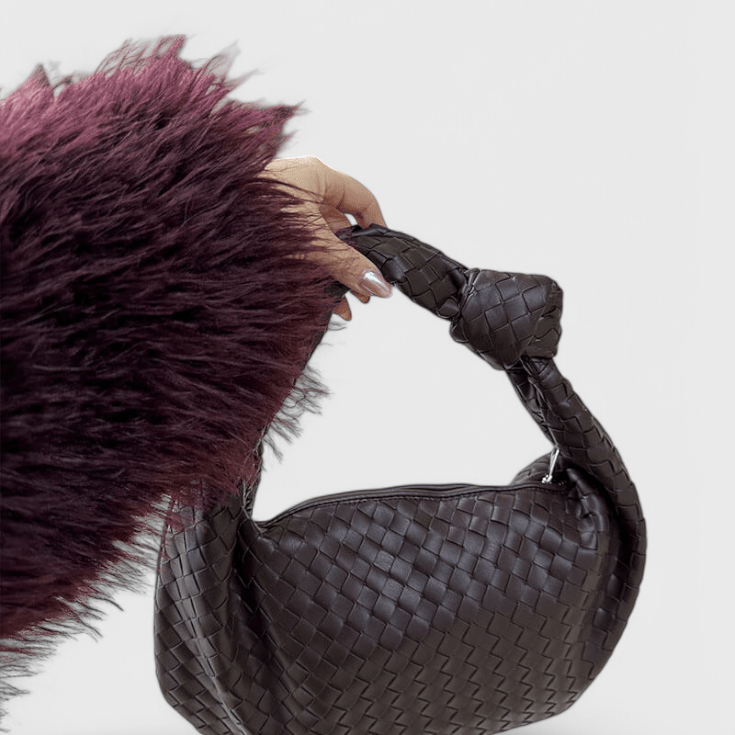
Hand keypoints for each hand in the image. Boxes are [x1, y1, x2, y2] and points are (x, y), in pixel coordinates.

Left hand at [262, 156, 391, 319]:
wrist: (201, 223)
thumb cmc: (252, 214)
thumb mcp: (313, 243)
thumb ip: (348, 265)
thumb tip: (378, 283)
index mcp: (316, 176)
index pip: (361, 198)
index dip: (377, 225)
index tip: (384, 253)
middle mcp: (301, 190)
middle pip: (341, 227)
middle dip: (355, 261)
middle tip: (365, 289)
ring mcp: (284, 210)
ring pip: (321, 244)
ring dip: (336, 274)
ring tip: (346, 303)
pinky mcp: (268, 230)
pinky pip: (301, 252)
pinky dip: (314, 273)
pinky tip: (321, 299)